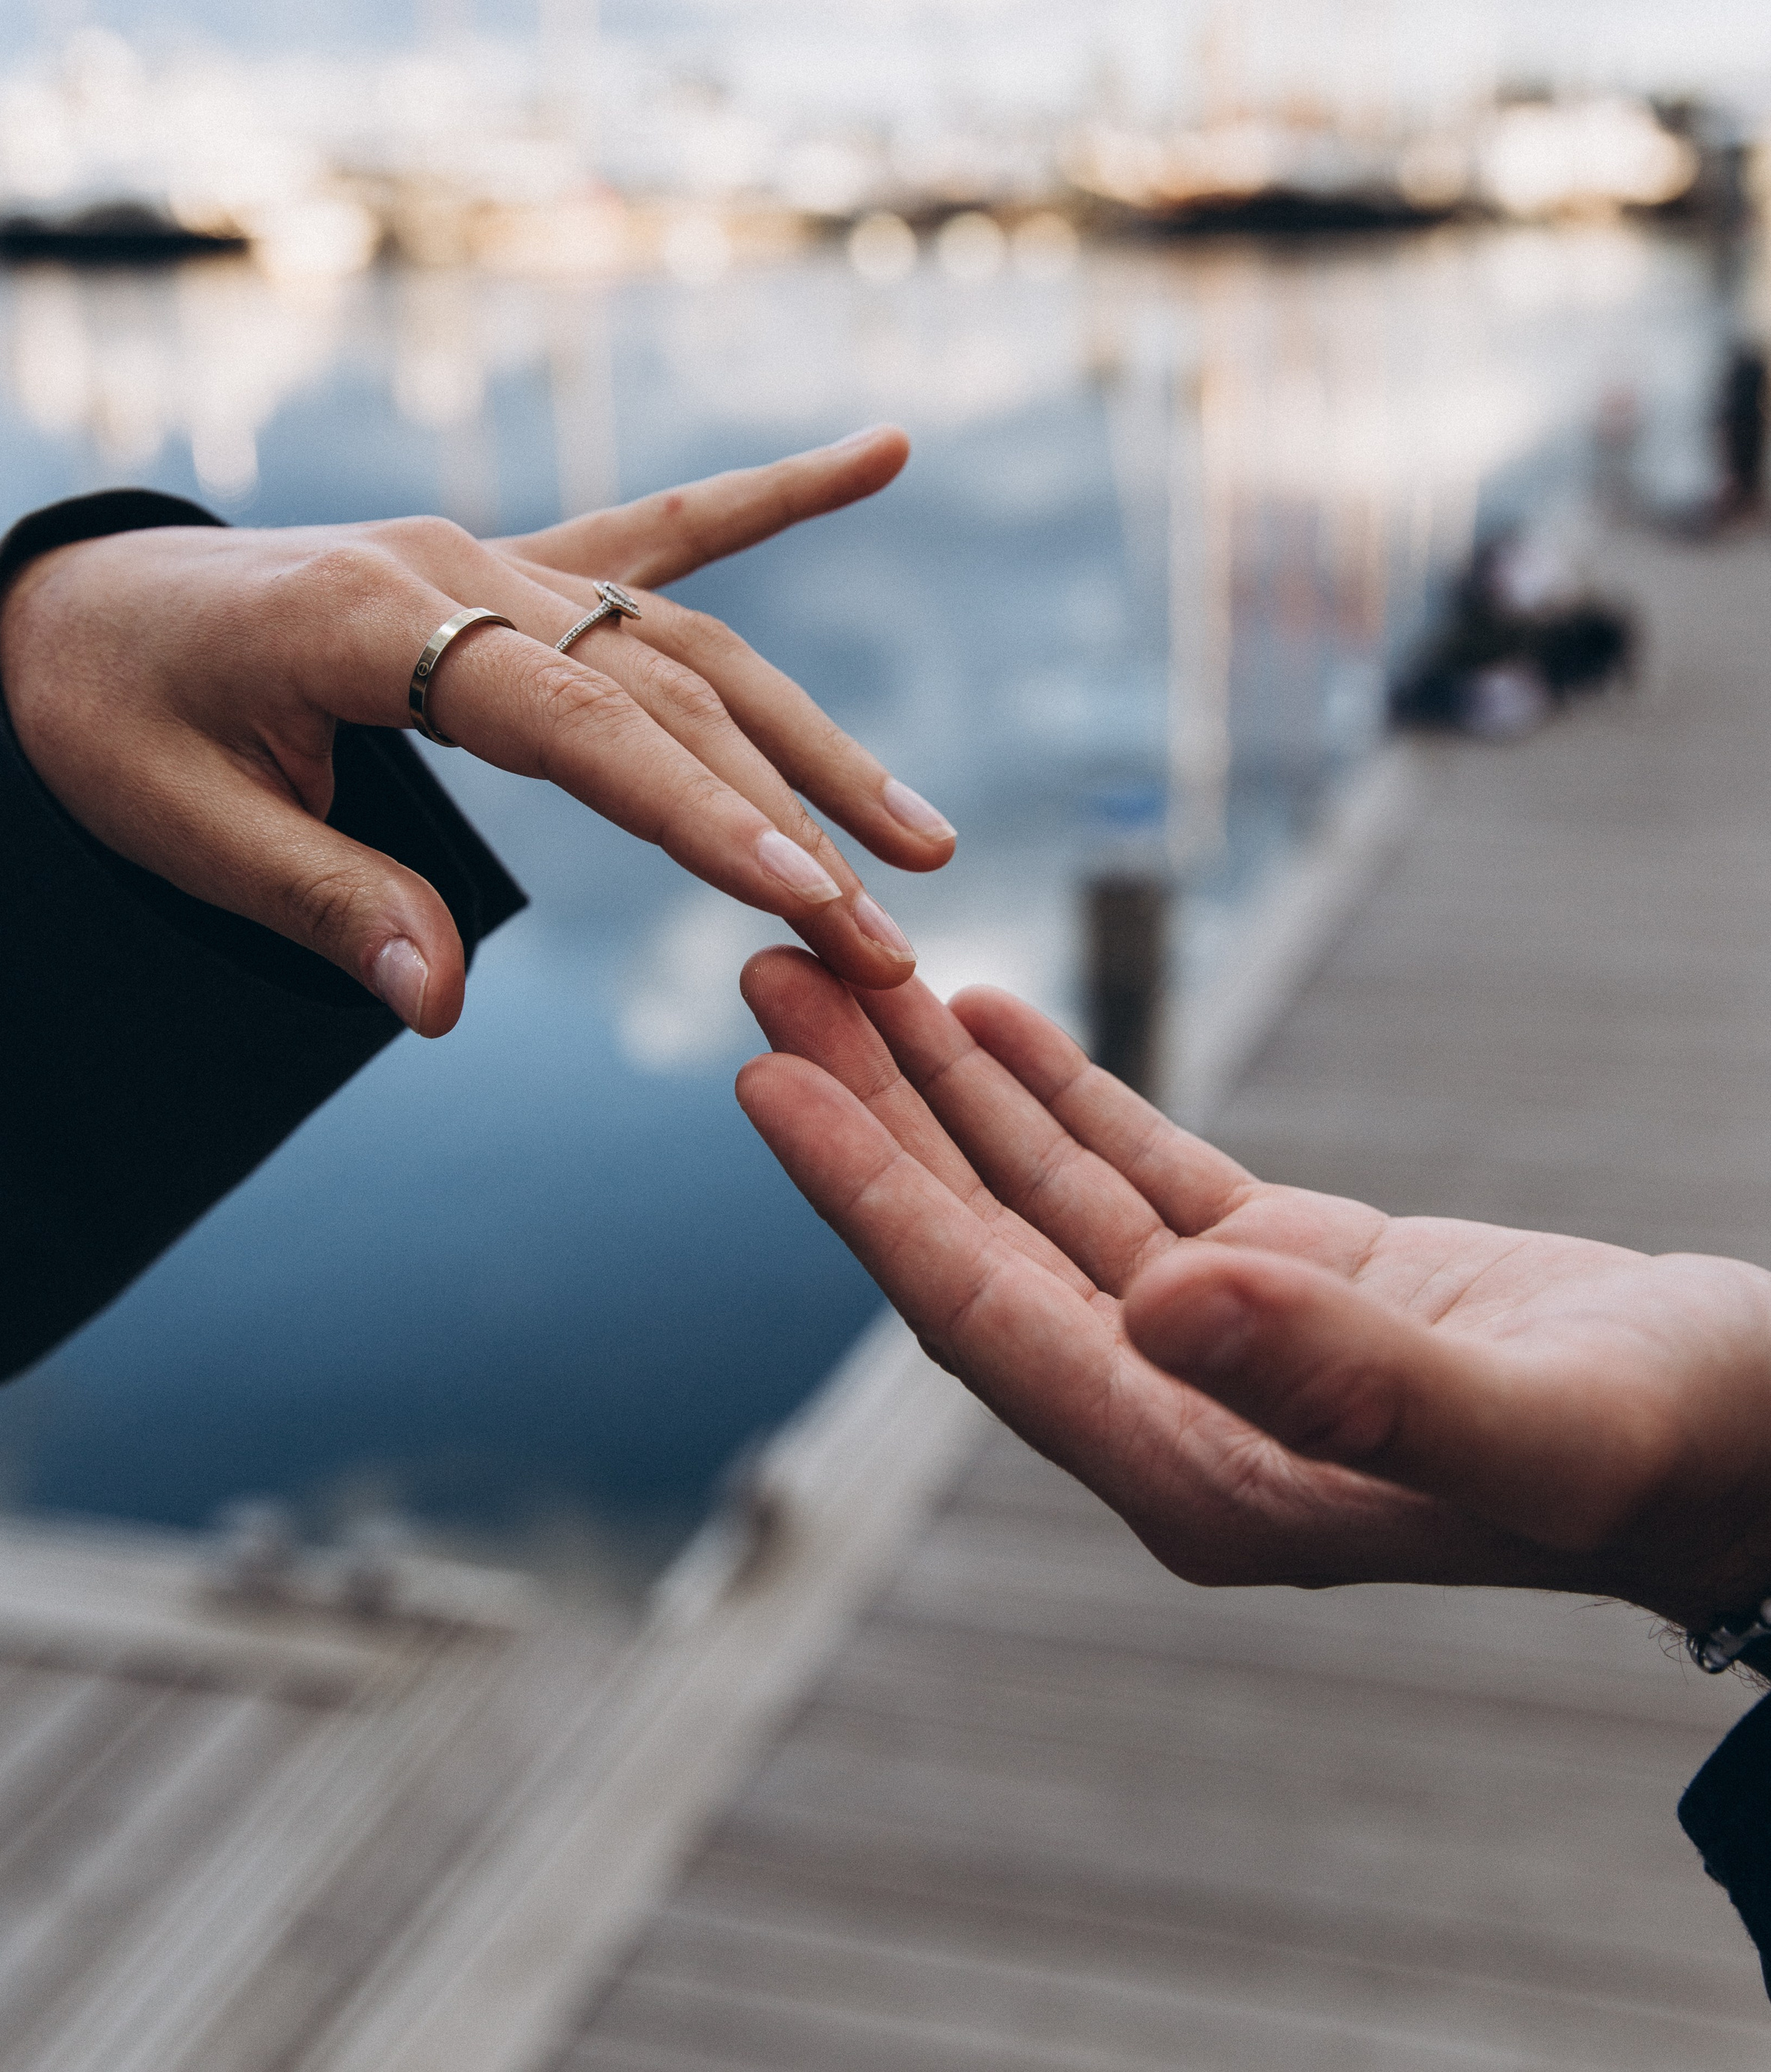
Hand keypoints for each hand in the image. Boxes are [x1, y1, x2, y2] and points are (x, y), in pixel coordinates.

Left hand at [0, 430, 954, 1034]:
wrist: (71, 610)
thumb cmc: (107, 719)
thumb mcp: (174, 825)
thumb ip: (321, 903)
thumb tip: (442, 1007)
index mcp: (369, 618)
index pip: (571, 722)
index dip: (694, 811)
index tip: (807, 892)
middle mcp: (458, 563)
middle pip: (661, 694)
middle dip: (784, 818)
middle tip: (884, 940)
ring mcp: (495, 552)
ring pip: (688, 641)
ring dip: (810, 740)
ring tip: (920, 835)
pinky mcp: (512, 563)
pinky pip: (658, 528)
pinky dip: (770, 498)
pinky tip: (877, 455)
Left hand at [734, 948, 1770, 1630]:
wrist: (1756, 1438)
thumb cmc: (1672, 1450)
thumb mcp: (1535, 1420)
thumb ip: (1354, 1383)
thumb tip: (1161, 1307)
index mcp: (1200, 1470)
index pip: (987, 1321)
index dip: (871, 1201)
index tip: (768, 1085)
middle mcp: (1178, 1408)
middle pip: (977, 1242)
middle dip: (869, 1113)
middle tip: (767, 979)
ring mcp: (1219, 1339)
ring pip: (1038, 1192)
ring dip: (940, 1082)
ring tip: (846, 968)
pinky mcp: (1275, 1275)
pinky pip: (1130, 1166)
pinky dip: (1059, 1087)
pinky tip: (991, 1014)